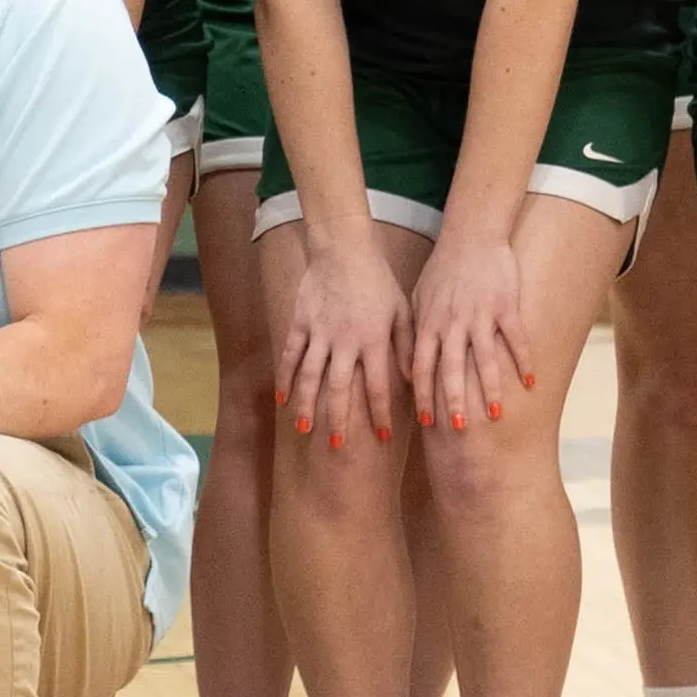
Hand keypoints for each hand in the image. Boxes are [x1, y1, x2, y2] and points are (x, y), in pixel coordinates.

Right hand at [270, 233, 407, 448]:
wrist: (344, 248)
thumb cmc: (379, 281)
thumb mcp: (402, 311)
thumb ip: (405, 346)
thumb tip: (415, 381)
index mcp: (374, 340)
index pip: (378, 386)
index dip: (379, 414)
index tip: (381, 437)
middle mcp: (345, 341)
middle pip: (340, 388)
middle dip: (339, 419)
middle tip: (337, 447)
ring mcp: (319, 332)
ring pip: (309, 376)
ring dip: (307, 406)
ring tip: (304, 431)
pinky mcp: (300, 322)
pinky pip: (290, 355)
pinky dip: (284, 378)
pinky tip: (282, 400)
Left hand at [407, 220, 531, 430]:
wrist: (471, 234)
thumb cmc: (443, 269)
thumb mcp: (418, 299)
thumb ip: (413, 333)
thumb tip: (405, 370)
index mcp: (429, 323)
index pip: (421, 365)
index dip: (423, 395)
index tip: (426, 421)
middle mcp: (452, 322)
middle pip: (451, 368)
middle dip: (452, 400)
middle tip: (456, 429)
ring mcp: (480, 314)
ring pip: (485, 358)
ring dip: (489, 389)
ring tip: (495, 416)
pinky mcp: (506, 305)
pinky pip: (516, 338)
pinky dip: (524, 361)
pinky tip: (530, 383)